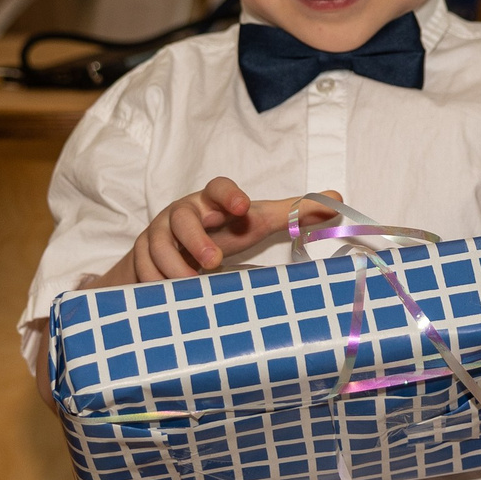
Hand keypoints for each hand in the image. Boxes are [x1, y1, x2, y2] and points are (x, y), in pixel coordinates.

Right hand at [102, 180, 341, 284]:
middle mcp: (182, 211)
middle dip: (196, 239)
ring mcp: (158, 231)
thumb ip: (294, 212)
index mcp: (212, 200)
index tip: (241, 207)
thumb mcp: (257, 222)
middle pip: (182, 216)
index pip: (217, 186)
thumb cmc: (224, 230)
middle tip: (214, 262)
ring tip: (191, 284)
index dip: (227, 193)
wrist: (177, 248)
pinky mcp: (141, 253)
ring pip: (157, 245)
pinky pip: (142, 266)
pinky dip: (154, 280)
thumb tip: (339, 200)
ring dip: (174, 266)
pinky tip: (168, 293)